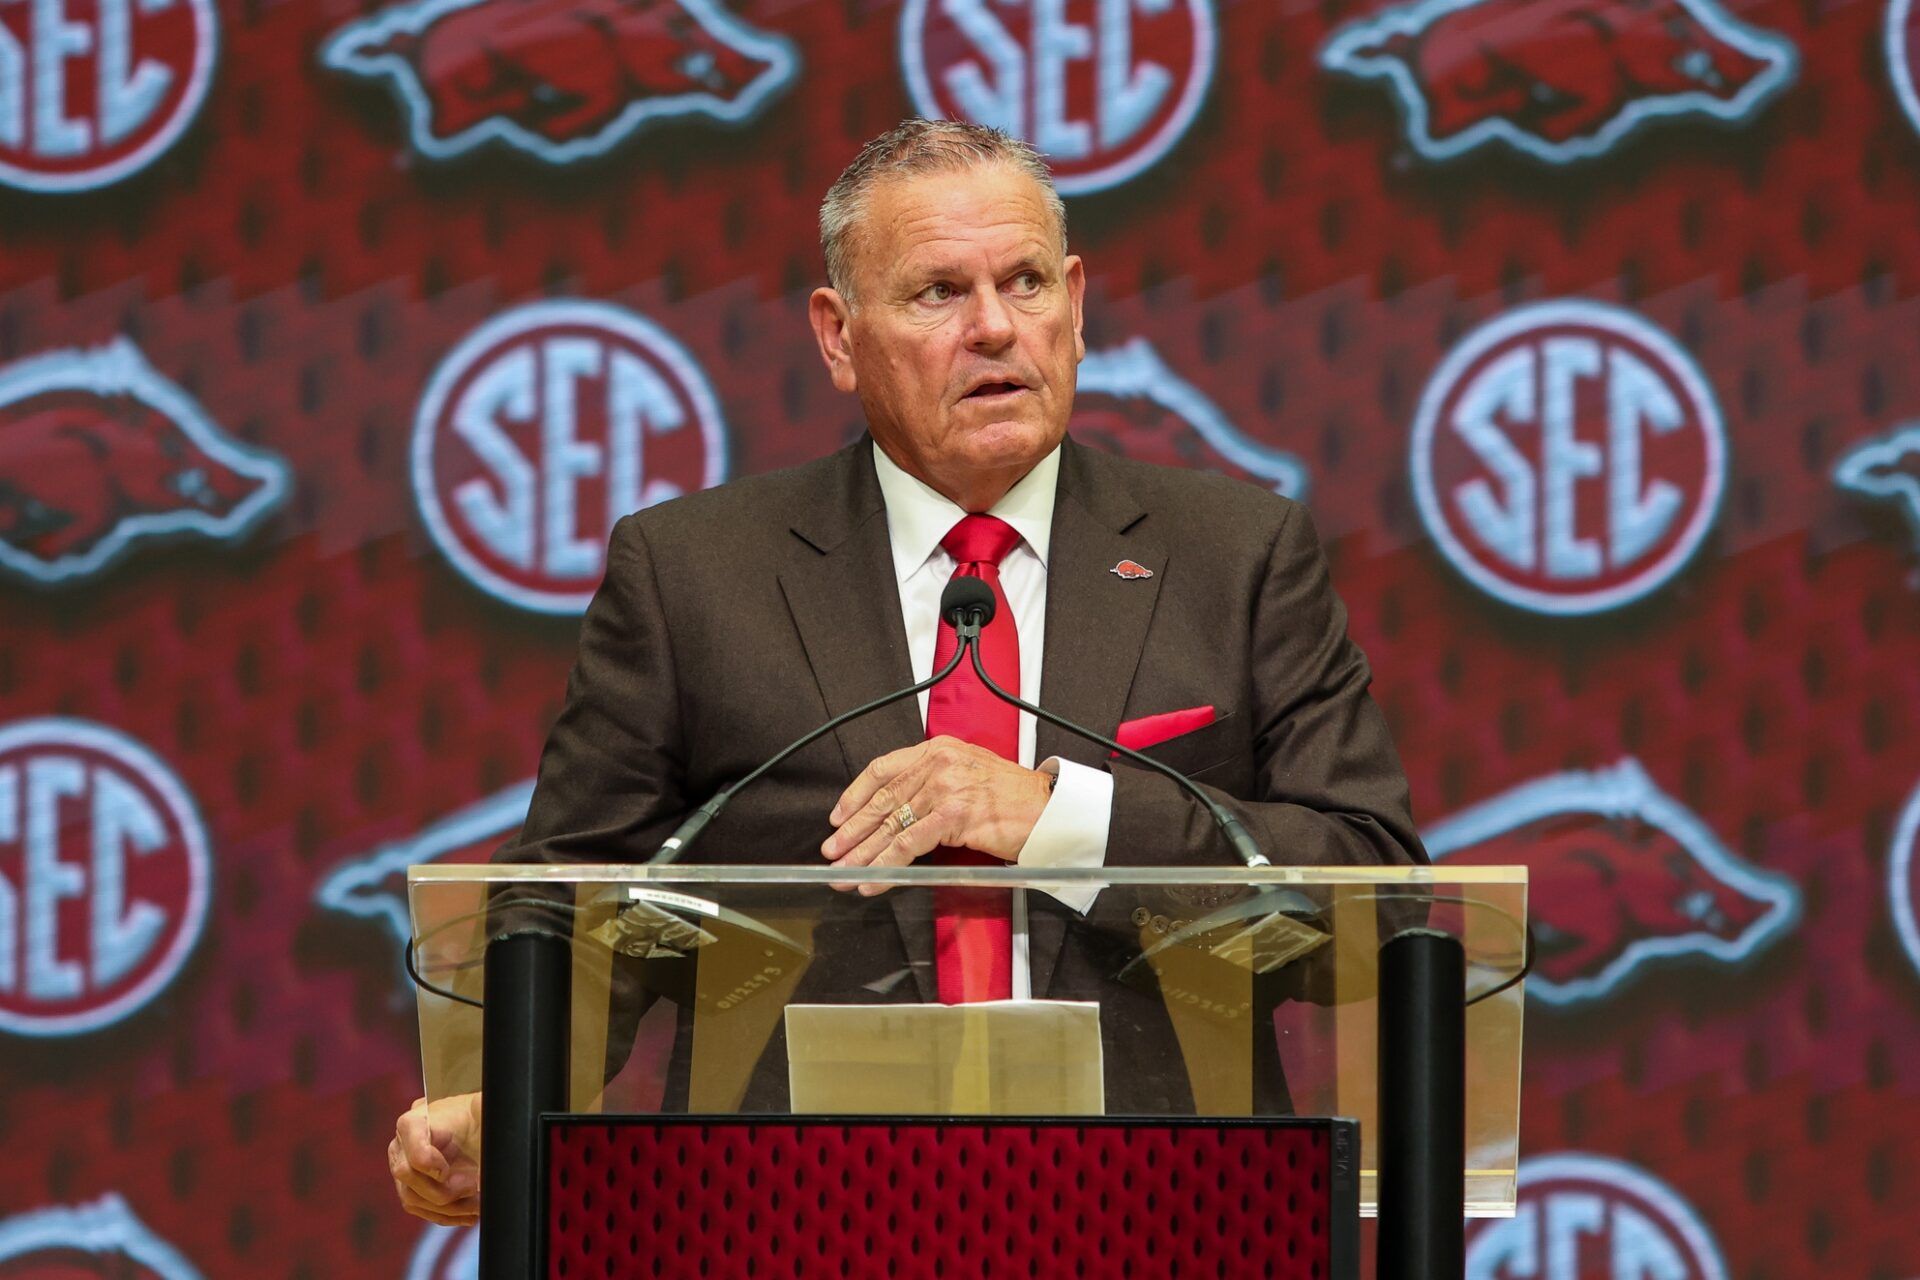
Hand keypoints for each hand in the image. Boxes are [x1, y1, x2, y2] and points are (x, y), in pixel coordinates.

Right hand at [389, 1092, 482, 1224]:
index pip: (410, 1150)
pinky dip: (447, 1216)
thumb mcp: (479, 1107)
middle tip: (475, 1187)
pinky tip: (470, 1214)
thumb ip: (480, 1105)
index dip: (429, 1165)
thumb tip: (484, 1104)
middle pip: (409, 1179)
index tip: (448, 1170)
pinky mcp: (410, 1190)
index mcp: (412, 1123)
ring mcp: (402, 1171)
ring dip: (449, 1208)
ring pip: (414, 1200)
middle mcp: (400, 1148)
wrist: (471, 1128)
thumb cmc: (473, 1114)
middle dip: (444, 1190)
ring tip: (478, 1204)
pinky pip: (422, 1211)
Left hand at [821, 736, 1052, 891]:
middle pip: (882, 800)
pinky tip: (872, 880)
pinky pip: (909, 846)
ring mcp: (945, 788)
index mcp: (939, 750)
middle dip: (851, 831)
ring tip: (843, 873)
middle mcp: (938, 764)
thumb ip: (935, 783)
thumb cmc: (1015, 799)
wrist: (1050, 809)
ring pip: (891, 826)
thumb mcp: (970, 774)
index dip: (855, 794)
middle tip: (831, 852)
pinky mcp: (953, 816)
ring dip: (862, 855)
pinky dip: (886, 867)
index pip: (883, 769)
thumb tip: (899, 813)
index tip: (837, 816)